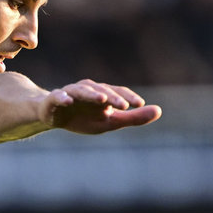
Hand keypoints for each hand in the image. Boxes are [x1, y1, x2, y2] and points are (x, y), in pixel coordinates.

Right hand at [45, 80, 160, 134]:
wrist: (53, 117)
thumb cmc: (84, 118)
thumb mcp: (110, 122)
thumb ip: (133, 118)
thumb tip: (159, 111)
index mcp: (102, 94)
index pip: (117, 93)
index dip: (127, 97)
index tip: (139, 104)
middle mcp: (87, 90)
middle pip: (101, 91)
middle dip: (113, 97)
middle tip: (124, 106)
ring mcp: (70, 93)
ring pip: (82, 91)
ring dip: (92, 94)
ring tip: (101, 99)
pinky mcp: (53, 100)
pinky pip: (57, 97)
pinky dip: (62, 97)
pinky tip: (67, 101)